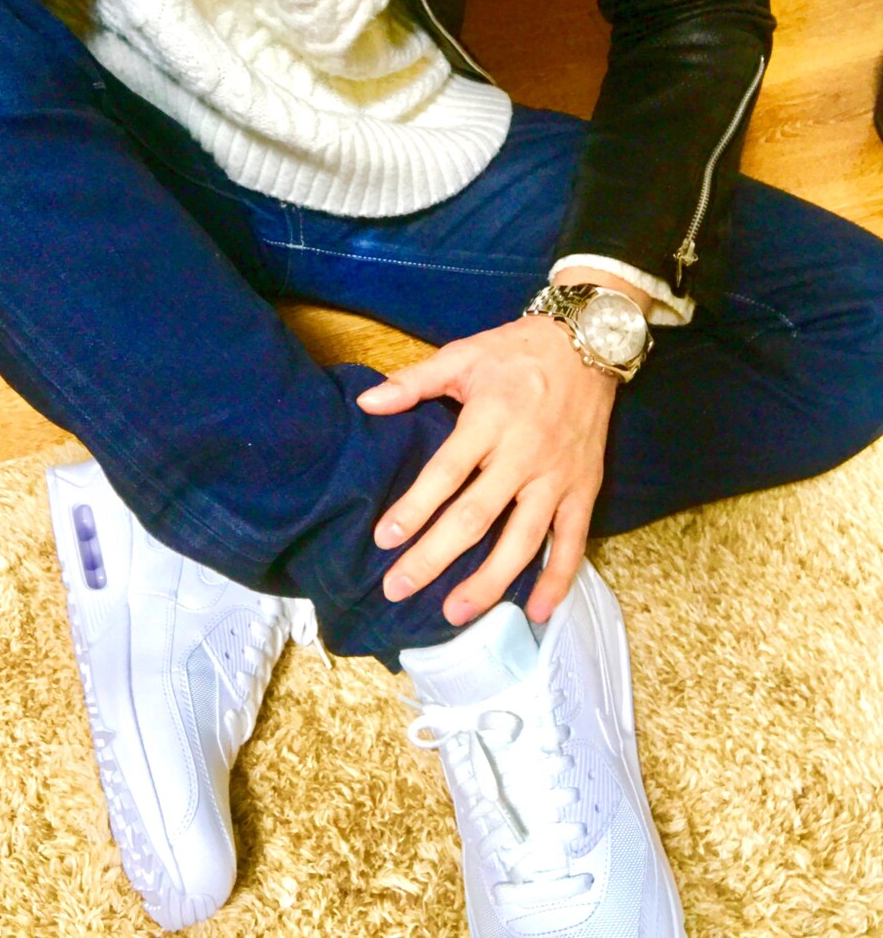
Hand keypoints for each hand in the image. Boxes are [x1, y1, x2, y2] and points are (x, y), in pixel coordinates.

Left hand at [356, 313, 618, 626]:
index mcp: (489, 420)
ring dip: (489, 581)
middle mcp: (523, 454)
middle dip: (435, 556)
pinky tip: (537, 612)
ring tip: (455, 612)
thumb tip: (366, 402)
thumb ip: (412, 382)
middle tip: (399, 588)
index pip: (445, 473)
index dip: (414, 508)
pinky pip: (572, 541)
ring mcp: (556, 477)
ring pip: (522, 540)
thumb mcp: (463, 355)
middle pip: (476, 516)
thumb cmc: (518, 352)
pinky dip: (558, 579)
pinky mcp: (584, 489)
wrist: (589, 344)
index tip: (385, 539)